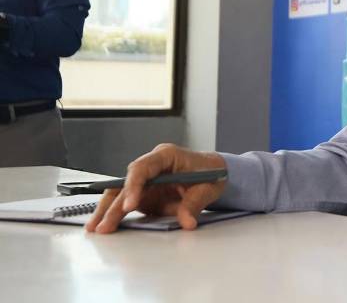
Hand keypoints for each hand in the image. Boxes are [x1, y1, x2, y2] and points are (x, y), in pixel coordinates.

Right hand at [85, 143, 226, 233]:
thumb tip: (187, 222)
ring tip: (95, 229)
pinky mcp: (145, 194)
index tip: (130, 206)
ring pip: (120, 192)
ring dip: (108, 210)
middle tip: (104, 225)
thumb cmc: (211, 173)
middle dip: (113, 205)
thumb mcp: (208, 187)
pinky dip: (115, 214)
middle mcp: (151, 166)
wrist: (214, 173)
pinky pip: (126, 203)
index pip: (141, 168)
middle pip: (125, 182)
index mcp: (165, 155)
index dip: (133, 186)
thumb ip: (195, 203)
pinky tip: (103, 225)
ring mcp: (146, 180)